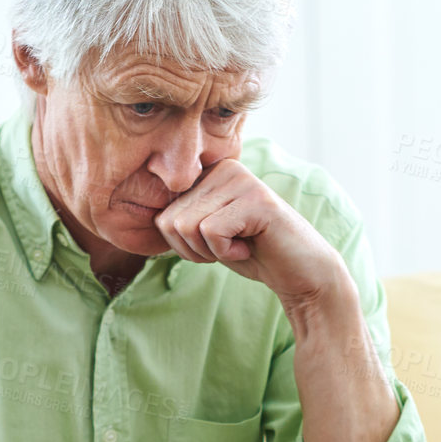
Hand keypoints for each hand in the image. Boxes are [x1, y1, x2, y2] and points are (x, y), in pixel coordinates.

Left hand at [153, 159, 344, 311]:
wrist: (298, 274)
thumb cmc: (251, 254)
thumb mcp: (205, 236)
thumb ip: (179, 221)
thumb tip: (141, 216)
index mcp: (209, 173)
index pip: (163, 216)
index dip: (183, 247)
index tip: (215, 245)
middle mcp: (223, 167)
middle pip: (170, 222)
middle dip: (195, 251)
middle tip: (229, 248)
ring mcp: (241, 180)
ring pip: (187, 227)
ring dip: (211, 252)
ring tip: (240, 245)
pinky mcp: (256, 199)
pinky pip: (211, 232)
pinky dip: (226, 253)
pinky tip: (250, 246)